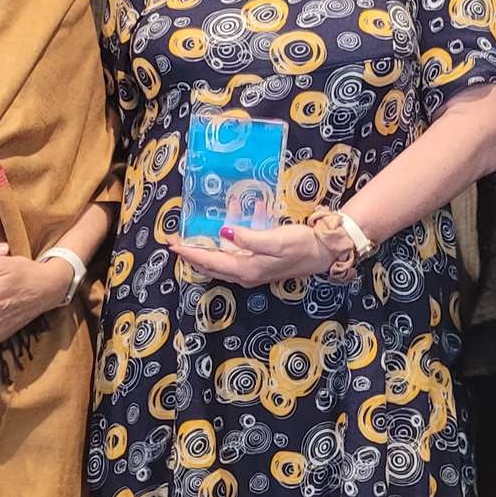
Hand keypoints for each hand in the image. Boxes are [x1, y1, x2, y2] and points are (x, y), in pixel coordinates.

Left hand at [169, 209, 335, 287]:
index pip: (209, 261)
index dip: (189, 252)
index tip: (171, 244)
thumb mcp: (275, 240)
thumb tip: (223, 233)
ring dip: (208, 247)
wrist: (324, 253)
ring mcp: (252, 271)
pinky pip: (235, 254)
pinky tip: (233, 222)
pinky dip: (227, 241)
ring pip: (221, 261)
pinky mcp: (260, 264)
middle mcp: (245, 274)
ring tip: (195, 235)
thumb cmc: (301, 244)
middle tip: (174, 241)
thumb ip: (248, 237)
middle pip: (210, 265)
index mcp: (246, 269)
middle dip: (192, 253)